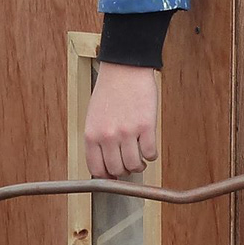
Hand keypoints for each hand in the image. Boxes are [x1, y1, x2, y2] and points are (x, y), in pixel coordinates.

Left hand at [85, 62, 159, 178]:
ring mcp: (127, 132)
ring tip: (140, 159)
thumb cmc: (109, 90)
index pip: (96, 169)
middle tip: (129, 164)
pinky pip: (150, 153)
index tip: (113, 175)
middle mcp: (107, 136)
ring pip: (134, 165)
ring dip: (139, 166)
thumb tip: (105, 164)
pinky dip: (151, 155)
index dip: (106, 176)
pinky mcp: (146, 127)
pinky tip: (149, 148)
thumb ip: (97, 140)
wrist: (125, 68)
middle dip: (124, 171)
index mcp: (91, 134)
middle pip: (117, 170)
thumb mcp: (93, 117)